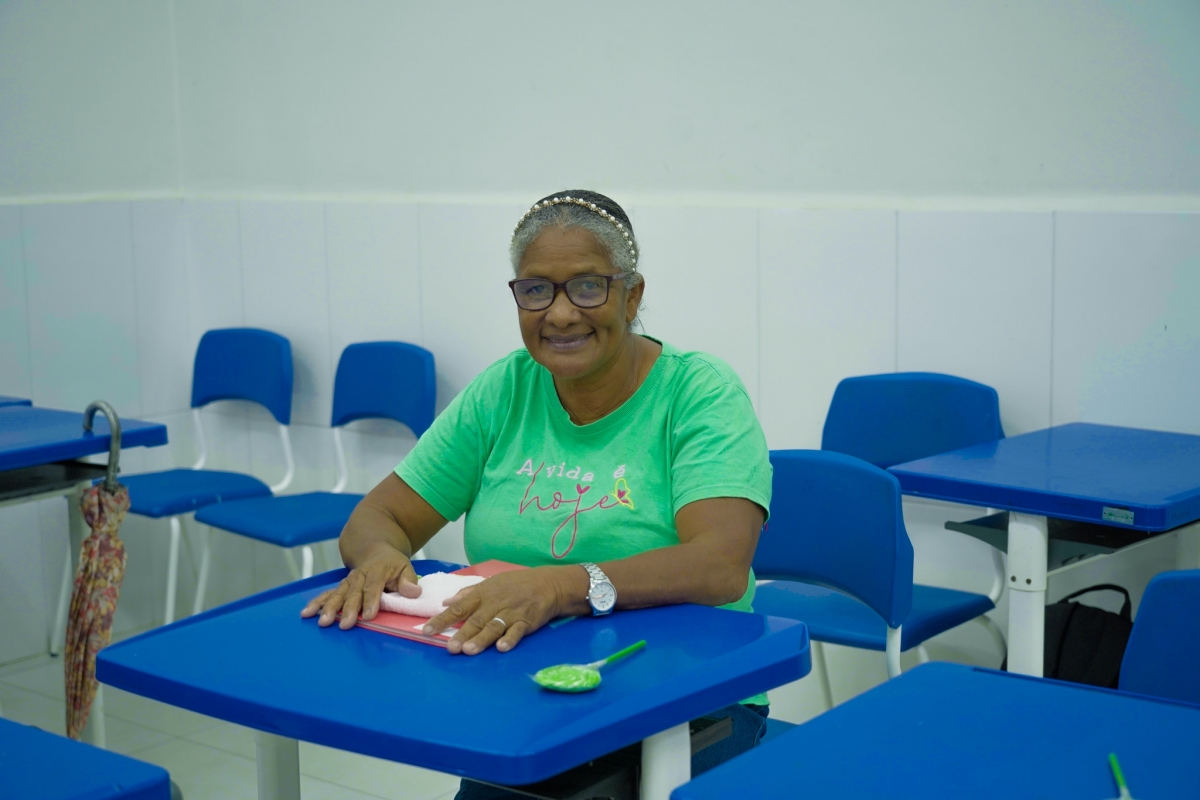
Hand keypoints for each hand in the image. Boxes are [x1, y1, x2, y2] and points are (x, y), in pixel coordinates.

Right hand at [300, 546, 418, 628]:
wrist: (376, 552)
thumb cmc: (393, 565)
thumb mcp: (406, 568)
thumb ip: (409, 580)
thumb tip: (413, 592)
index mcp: (377, 571)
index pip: (374, 586)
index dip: (371, 601)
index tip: (368, 616)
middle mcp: (359, 576)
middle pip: (353, 593)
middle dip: (348, 609)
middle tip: (344, 624)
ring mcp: (347, 582)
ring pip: (337, 594)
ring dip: (328, 608)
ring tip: (323, 622)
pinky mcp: (340, 587)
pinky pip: (327, 595)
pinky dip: (316, 603)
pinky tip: (306, 613)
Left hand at [424, 567, 578, 654]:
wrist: (549, 583)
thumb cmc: (517, 584)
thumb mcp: (492, 583)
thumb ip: (468, 593)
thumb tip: (446, 601)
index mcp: (483, 594)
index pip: (459, 607)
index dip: (442, 619)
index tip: (426, 631)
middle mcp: (495, 603)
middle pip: (475, 620)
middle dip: (462, 634)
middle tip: (450, 648)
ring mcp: (511, 612)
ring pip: (494, 626)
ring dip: (481, 638)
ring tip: (469, 650)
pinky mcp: (527, 620)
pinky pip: (517, 631)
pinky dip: (510, 639)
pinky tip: (502, 648)